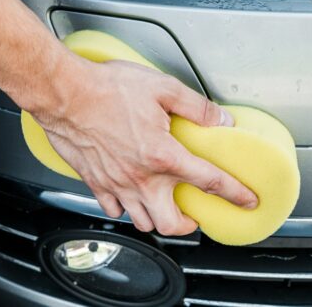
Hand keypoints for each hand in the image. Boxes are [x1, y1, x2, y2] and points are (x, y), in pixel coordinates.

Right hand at [32, 56, 257, 235]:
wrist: (64, 93)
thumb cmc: (106, 88)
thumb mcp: (162, 87)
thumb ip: (196, 106)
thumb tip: (220, 119)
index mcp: (162, 155)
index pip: (209, 181)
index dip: (234, 193)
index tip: (247, 200)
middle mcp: (140, 177)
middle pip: (170, 223)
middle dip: (187, 224)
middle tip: (193, 214)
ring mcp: (116, 184)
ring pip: (141, 221)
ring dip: (156, 217)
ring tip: (163, 205)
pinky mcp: (95, 182)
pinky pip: (113, 208)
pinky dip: (124, 207)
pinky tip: (129, 193)